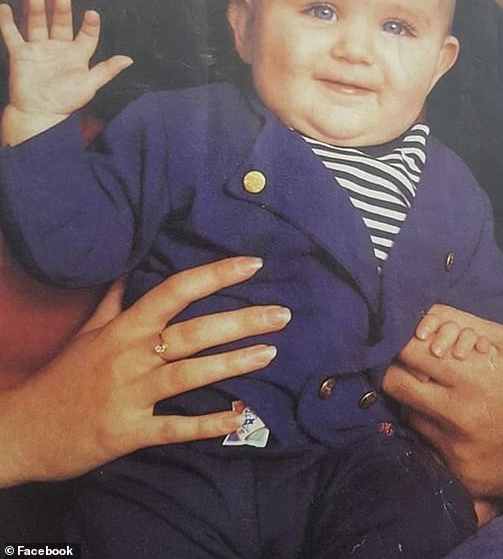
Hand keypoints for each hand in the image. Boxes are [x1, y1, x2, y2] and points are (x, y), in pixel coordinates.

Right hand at [0, 0, 131, 144]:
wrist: (39, 113)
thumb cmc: (66, 101)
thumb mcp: (90, 85)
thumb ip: (107, 70)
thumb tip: (128, 60)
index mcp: (77, 55)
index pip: (87, 35)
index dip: (90, 25)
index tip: (92, 14)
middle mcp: (58, 49)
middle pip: (62, 25)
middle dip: (62, 13)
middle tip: (63, 0)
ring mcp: (39, 50)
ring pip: (38, 26)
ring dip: (37, 13)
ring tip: (37, 0)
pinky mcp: (21, 55)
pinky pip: (12, 35)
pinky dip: (7, 22)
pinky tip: (4, 8)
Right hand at [0, 257, 290, 486]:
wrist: (25, 429)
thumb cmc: (63, 376)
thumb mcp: (88, 329)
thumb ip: (117, 298)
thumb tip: (133, 264)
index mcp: (125, 327)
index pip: (175, 290)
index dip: (215, 274)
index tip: (252, 264)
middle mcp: (132, 356)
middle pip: (193, 332)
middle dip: (241, 321)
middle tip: (282, 313)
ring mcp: (131, 395)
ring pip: (191, 375)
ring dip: (233, 363)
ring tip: (271, 353)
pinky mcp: (129, 433)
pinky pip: (175, 427)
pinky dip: (208, 424)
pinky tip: (240, 417)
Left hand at [384, 304, 502, 499]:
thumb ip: (455, 323)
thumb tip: (415, 316)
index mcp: (471, 375)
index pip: (406, 351)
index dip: (402, 341)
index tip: (407, 340)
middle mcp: (459, 415)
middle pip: (395, 384)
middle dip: (398, 369)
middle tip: (412, 366)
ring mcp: (458, 450)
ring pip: (408, 416)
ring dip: (416, 402)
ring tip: (441, 396)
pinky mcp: (463, 476)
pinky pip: (429, 448)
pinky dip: (435, 434)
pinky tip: (455, 425)